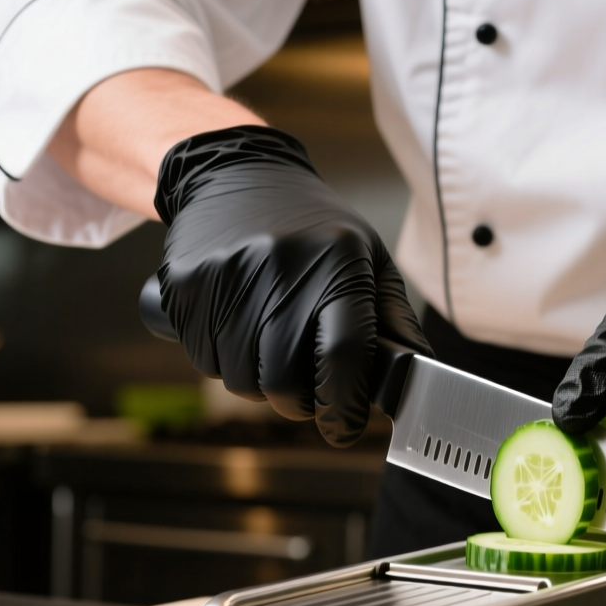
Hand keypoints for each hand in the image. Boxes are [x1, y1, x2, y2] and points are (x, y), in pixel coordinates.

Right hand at [154, 126, 429, 445]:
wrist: (234, 176)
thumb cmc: (313, 227)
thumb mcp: (368, 259)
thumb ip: (394, 323)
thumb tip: (419, 381)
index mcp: (338, 259)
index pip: (343, 354)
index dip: (343, 406)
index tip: (343, 429)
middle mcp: (281, 264)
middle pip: (286, 381)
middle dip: (301, 405)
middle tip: (308, 395)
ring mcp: (227, 275)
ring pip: (242, 381)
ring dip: (261, 386)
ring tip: (272, 351)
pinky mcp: (186, 285)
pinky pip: (205, 361)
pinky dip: (226, 364)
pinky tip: (239, 332)